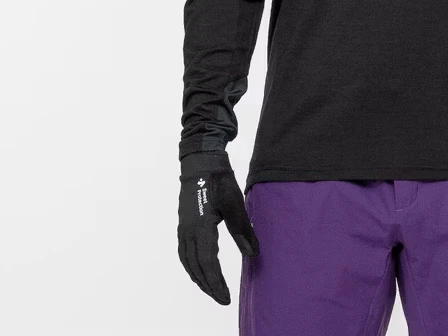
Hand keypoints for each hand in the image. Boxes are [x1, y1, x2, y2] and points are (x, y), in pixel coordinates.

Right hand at [177, 150, 259, 304]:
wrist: (201, 161)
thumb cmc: (219, 180)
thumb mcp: (235, 202)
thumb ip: (242, 229)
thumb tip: (253, 254)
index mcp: (200, 228)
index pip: (207, 264)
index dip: (216, 284)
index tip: (226, 299)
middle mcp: (187, 232)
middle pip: (195, 267)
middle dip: (208, 286)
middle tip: (221, 299)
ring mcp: (183, 228)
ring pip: (188, 262)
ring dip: (199, 278)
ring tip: (212, 288)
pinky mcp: (184, 224)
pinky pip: (184, 253)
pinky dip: (192, 266)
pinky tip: (200, 269)